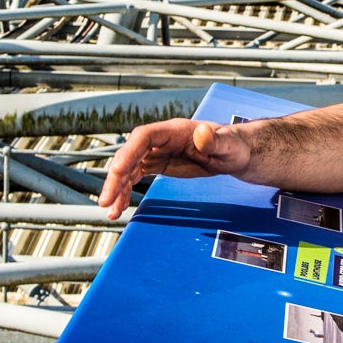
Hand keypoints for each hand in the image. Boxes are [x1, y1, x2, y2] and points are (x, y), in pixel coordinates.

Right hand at [99, 119, 252, 218]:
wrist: (235, 152)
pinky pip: (136, 176)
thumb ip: (215, 139)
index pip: (143, 138)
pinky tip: (120, 207)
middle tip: (106, 200)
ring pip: (129, 168)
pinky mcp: (158, 163)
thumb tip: (202, 132)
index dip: (127, 154)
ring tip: (110, 211)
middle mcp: (161, 140)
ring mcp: (158, 152)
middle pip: (130, 155)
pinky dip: (126, 191)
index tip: (117, 173)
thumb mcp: (228, 144)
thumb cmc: (234, 145)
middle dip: (115, 178)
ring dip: (117, 189)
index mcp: (174, 131)